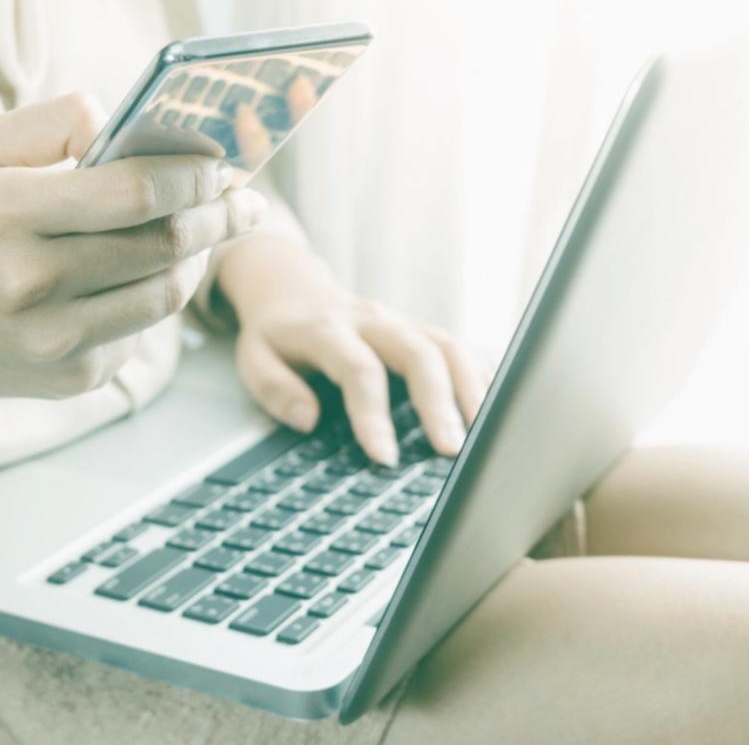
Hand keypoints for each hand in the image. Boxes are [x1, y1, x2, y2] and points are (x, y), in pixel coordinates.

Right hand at [0, 93, 266, 437]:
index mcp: (4, 214)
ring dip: (199, 256)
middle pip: (163, 245)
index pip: (132, 193)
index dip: (193, 176)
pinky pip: (145, 330)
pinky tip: (151, 272)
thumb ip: (58, 119)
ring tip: (209, 228)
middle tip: (243, 199)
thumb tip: (136, 126)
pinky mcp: (74, 378)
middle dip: (217, 216)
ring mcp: (53, 340)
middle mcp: (28, 283)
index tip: (221, 164)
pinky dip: (157, 296)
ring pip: (167, 292)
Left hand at [218, 235, 487, 466]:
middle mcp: (371, 320)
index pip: (358, 368)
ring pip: (448, 345)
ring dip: (472, 390)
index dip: (372, 414)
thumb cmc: (276, 336)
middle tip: (452, 451)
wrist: (294, 290)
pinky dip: (481, 379)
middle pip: (418, 350)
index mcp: (327, 328)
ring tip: (487, 437)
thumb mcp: (252, 359)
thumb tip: (308, 419)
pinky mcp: (420, 330)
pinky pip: (460, 349)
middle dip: (439, 401)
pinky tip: (496, 413)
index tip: (385, 459)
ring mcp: (401, 321)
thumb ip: (274, 389)